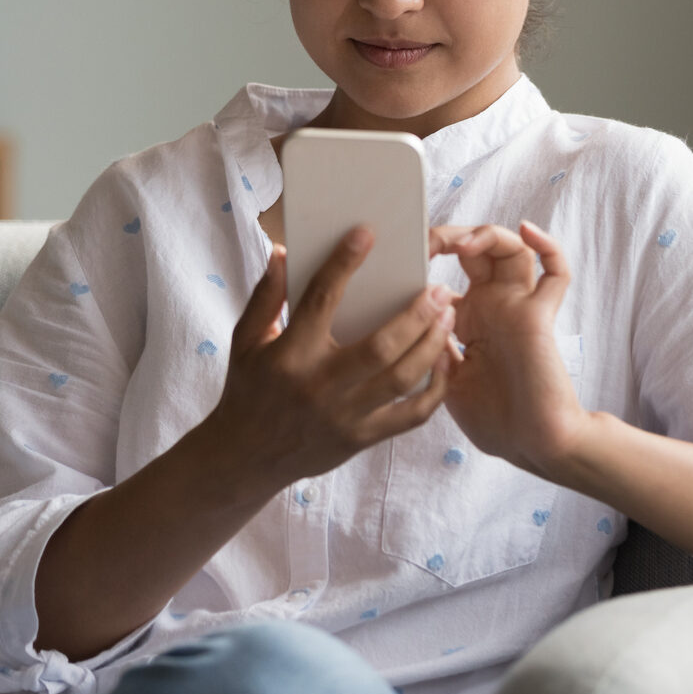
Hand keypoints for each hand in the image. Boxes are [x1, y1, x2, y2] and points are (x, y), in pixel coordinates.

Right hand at [197, 227, 457, 489]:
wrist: (245, 458)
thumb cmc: (247, 391)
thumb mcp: (245, 341)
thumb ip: (266, 297)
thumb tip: (283, 252)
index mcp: (289, 354)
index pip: (320, 300)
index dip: (343, 264)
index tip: (366, 234)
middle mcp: (319, 386)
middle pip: (379, 346)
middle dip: (414, 314)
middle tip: (436, 288)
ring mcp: (344, 416)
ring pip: (401, 379)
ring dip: (431, 345)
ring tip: (447, 316)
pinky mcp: (361, 439)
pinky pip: (410, 416)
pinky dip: (434, 390)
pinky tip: (444, 362)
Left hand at [429, 220, 593, 476]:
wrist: (533, 446)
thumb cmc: (495, 421)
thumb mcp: (446, 381)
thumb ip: (432, 349)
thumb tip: (407, 319)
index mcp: (469, 322)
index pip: (447, 277)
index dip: (427, 262)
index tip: (402, 256)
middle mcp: (494, 309)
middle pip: (479, 254)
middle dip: (455, 238)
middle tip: (431, 240)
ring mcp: (519, 308)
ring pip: (514, 252)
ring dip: (490, 237)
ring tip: (463, 244)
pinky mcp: (541, 316)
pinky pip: (556, 274)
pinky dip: (549, 247)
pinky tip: (529, 231)